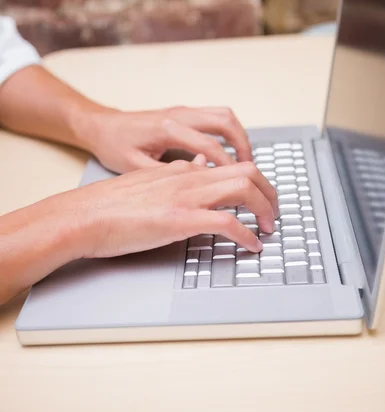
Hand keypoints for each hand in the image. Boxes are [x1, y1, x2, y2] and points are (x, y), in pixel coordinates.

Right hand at [0, 159, 277, 304]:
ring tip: (269, 228)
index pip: (231, 165)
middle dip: (270, 192)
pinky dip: (246, 235)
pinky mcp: (179, 219)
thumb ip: (177, 174)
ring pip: (243, 189)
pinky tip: (251, 246)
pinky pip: (226, 221)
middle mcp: (189, 177)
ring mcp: (185, 196)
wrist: (84, 215)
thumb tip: (200, 167)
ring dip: (265, 209)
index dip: (254, 181)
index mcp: (182, 170)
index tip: (261, 198)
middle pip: (247, 171)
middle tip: (274, 213)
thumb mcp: (149, 181)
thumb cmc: (110, 204)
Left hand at [85, 105, 252, 173]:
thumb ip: (166, 176)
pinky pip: (215, 117)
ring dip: (240, 137)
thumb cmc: (114, 146)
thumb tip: (198, 187)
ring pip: (224, 115)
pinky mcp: (183, 113)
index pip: (210, 146)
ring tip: (245, 164)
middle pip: (225, 122)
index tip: (240, 187)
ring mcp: (182, 111)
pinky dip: (229, 133)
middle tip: (251, 173)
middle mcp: (178, 115)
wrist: (100, 126)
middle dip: (244, 147)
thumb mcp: (134, 168)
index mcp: (166, 129)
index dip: (229, 167)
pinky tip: (229, 153)